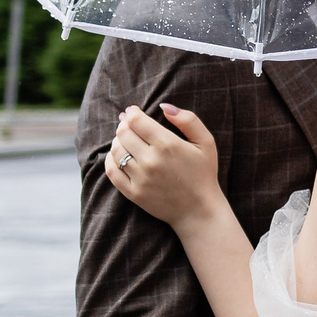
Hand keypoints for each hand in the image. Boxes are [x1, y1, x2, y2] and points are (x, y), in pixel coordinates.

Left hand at [106, 104, 223, 232]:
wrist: (199, 210)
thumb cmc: (204, 174)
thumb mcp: (206, 142)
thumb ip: (188, 120)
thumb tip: (164, 106)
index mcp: (168, 145)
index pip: (136, 121)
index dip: (131, 112)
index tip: (133, 111)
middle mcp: (151, 160)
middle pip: (123, 133)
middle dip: (124, 125)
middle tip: (129, 124)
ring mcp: (140, 178)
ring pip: (116, 150)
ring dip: (118, 140)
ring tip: (126, 139)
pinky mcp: (133, 193)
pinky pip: (112, 171)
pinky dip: (111, 159)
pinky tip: (119, 156)